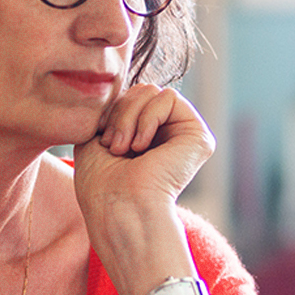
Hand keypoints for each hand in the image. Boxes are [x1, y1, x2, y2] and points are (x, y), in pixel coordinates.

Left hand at [73, 84, 213, 227]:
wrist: (118, 207)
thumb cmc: (101, 184)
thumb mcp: (96, 136)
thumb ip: (113, 110)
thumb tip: (122, 87)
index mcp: (148, 138)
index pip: (130, 97)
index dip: (111, 110)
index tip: (99, 139)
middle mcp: (169, 137)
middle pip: (142, 90)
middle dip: (119, 112)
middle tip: (113, 146)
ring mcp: (185, 137)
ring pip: (153, 91)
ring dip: (129, 116)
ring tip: (125, 148)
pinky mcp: (199, 137)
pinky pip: (169, 97)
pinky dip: (148, 117)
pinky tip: (142, 146)